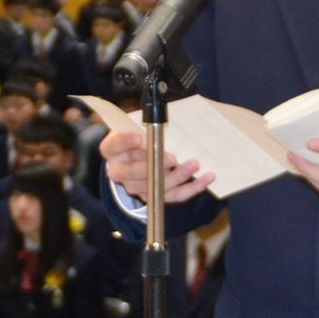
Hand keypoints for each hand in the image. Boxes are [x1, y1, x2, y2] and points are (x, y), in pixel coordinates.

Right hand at [99, 128, 214, 205]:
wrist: (138, 155)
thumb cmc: (137, 136)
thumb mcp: (134, 126)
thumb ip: (143, 126)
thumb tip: (161, 122)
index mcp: (111, 150)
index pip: (114, 146)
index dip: (125, 142)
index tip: (139, 137)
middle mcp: (120, 172)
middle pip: (133, 173)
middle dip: (154, 166)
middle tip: (172, 158)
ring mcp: (136, 187)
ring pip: (155, 186)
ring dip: (177, 177)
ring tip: (194, 164)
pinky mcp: (155, 196)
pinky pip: (174, 196)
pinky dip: (192, 188)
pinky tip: (207, 178)